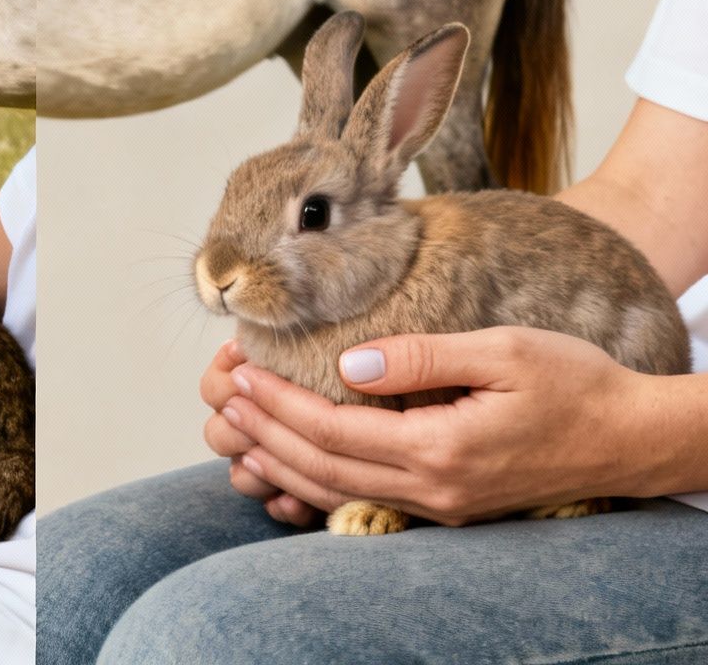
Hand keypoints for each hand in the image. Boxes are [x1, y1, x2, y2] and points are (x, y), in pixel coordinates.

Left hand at [212, 327, 666, 526]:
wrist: (632, 437)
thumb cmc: (575, 383)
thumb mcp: (504, 351)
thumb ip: (421, 356)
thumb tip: (347, 364)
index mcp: (443, 450)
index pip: (335, 431)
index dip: (280, 404)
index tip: (242, 374)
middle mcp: (436, 490)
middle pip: (323, 468)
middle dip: (266, 433)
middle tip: (225, 398)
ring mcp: (441, 506)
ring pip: (337, 493)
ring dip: (282, 462)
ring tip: (240, 430)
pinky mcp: (448, 506)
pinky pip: (364, 500)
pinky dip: (315, 484)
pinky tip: (289, 463)